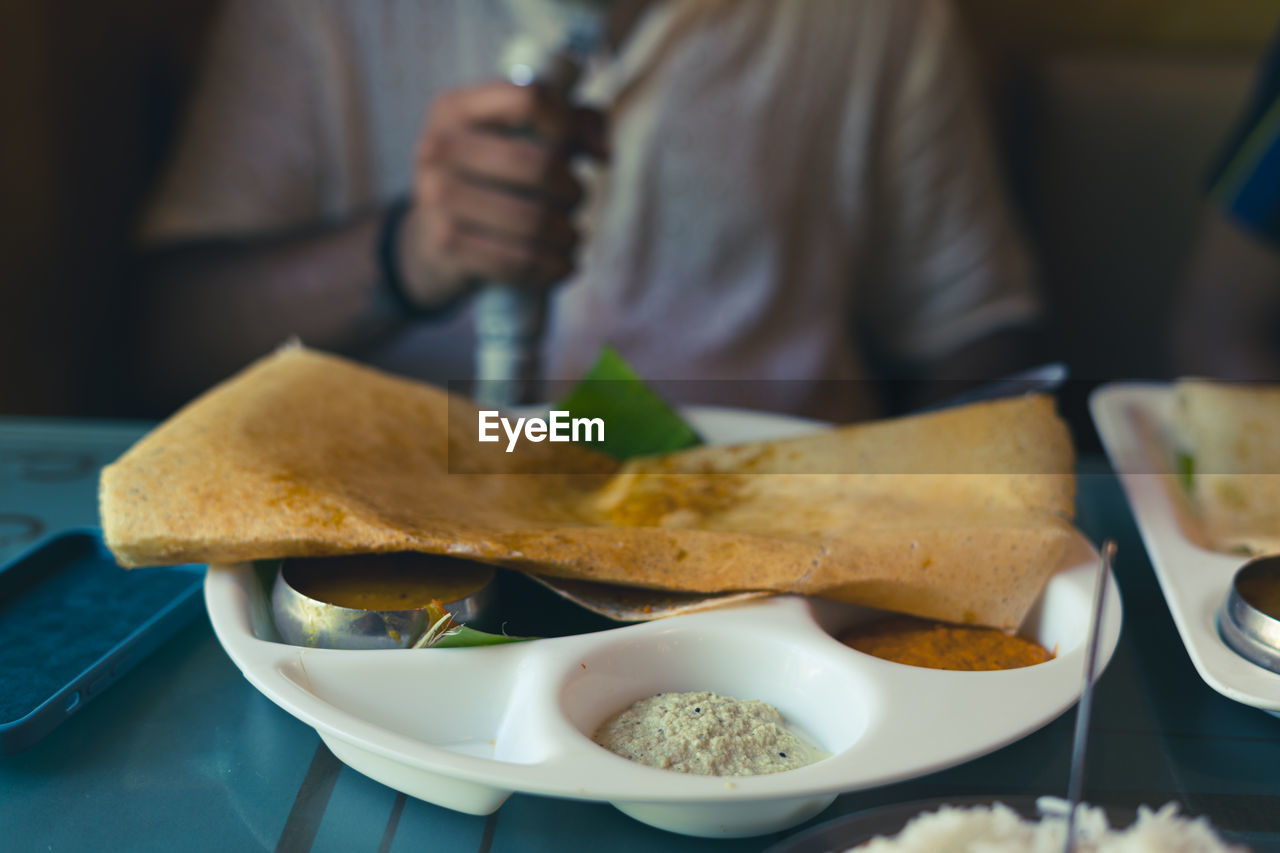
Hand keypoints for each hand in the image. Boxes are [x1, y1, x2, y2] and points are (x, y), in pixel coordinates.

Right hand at [398, 81, 606, 307]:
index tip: (573, 147)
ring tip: (573, 236)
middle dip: (573, 190)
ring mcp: (437, 196)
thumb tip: (604, 155)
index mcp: (456, 107)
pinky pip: (520, 261)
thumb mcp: (520, 136)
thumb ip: (575, 124)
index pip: (531, 99)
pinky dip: (553, 267)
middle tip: (575, 201)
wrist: (430, 238)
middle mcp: (439, 146)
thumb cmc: (491, 177)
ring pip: (535, 219)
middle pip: (540, 164)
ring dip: (569, 234)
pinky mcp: (446, 244)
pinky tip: (562, 265)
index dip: (567, 124)